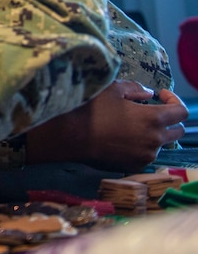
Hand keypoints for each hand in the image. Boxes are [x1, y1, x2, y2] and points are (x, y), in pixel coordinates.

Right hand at [27, 80, 188, 171]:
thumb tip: (148, 94)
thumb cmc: (91, 109)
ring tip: (134, 125)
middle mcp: (155, 139)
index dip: (174, 100)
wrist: (72, 136)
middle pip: (178, 130)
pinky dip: (142, 145)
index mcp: (154, 119)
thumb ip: (136, 88)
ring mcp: (146, 155)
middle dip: (169, 119)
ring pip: (162, 143)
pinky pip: (147, 154)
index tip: (160, 95)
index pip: (182, 111)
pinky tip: (124, 138)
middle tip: (151, 111)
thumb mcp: (112, 89)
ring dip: (154, 133)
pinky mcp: (135, 165)